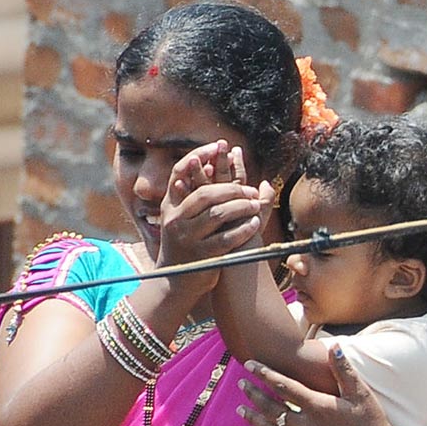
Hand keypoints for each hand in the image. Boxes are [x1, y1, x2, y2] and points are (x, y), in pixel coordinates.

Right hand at [158, 141, 268, 289]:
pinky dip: (243, 229)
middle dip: (232, 189)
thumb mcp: (184, 217)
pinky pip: (226, 239)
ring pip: (217, 215)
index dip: (198, 157)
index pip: (179, 172)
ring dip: (241, 207)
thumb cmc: (187, 243)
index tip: (217, 146)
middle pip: (205, 194)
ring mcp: (187, 237)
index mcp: (170, 205)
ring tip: (256, 204)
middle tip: (250, 190)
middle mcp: (175, 219)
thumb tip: (214, 166)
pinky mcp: (201, 255)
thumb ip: (195, 195)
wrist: (177, 280)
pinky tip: (256, 223)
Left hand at [236, 349, 413, 425]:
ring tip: (241, 409)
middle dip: (254, 394)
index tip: (250, 364)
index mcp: (318, 406)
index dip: (265, 374)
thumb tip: (333, 347)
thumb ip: (344, 371)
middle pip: (271, 407)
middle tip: (241, 384)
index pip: (284, 386)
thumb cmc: (371, 421)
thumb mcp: (361, 393)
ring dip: (253, 418)